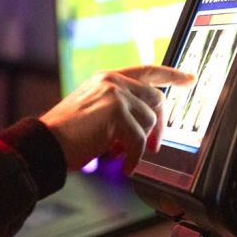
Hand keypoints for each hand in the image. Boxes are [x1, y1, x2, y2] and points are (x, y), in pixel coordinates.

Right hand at [40, 65, 194, 173]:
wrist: (46, 142)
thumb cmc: (66, 134)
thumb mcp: (95, 112)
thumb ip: (120, 109)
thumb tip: (147, 125)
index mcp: (108, 78)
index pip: (147, 71)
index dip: (171, 75)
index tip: (189, 78)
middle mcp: (113, 81)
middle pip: (156, 99)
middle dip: (159, 126)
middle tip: (154, 146)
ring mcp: (115, 95)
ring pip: (149, 122)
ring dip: (139, 144)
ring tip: (120, 154)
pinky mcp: (116, 112)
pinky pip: (139, 141)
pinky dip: (133, 158)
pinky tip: (123, 166)